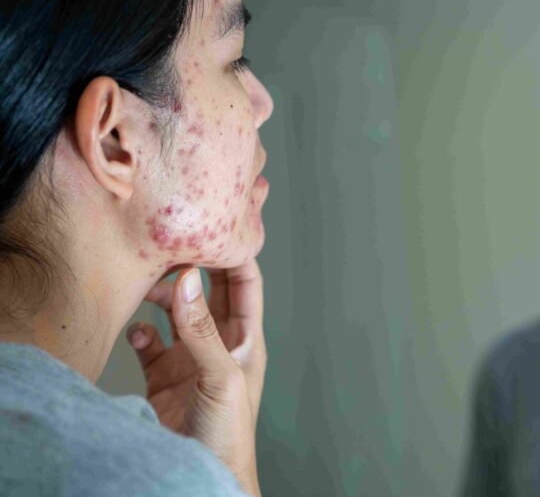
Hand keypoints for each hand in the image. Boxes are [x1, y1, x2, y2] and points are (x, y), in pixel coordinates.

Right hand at [126, 260, 266, 494]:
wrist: (201, 474)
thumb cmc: (228, 434)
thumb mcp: (220, 377)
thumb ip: (202, 330)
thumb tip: (186, 281)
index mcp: (246, 338)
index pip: (245, 282)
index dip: (234, 254)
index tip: (215, 225)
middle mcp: (220, 342)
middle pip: (208, 290)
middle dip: (193, 267)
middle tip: (170, 244)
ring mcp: (191, 357)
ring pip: (176, 311)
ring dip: (162, 297)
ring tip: (145, 288)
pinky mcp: (164, 376)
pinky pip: (150, 342)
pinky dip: (140, 333)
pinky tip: (136, 336)